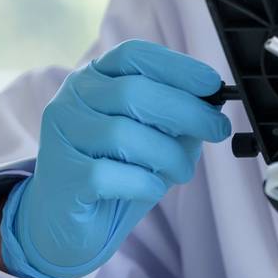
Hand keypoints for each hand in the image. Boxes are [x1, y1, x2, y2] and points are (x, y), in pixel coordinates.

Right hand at [0, 39, 232, 277]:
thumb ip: (176, 117)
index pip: (134, 55)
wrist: (69, 223)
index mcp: (94, 78)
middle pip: (134, 92)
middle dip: (186, 111)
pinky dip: (143, 182)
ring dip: (168, 154)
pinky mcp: (62, 175)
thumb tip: (212, 106)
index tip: (212, 84)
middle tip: (216, 129)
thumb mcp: (153, 137)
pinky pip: (110, 174)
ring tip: (182, 170)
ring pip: (123, 134)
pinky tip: (151, 188)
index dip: (177, 67)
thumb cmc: (117, 172)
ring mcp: (61, 135)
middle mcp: (71, 99)